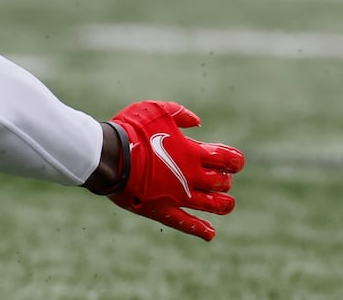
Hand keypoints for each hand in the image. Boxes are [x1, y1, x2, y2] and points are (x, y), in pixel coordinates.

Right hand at [108, 101, 245, 240]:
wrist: (108, 154)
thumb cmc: (131, 129)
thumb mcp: (156, 110)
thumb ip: (180, 114)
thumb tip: (198, 122)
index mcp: (191, 153)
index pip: (225, 159)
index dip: (234, 160)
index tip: (235, 161)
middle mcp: (189, 177)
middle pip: (219, 183)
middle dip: (225, 180)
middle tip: (222, 178)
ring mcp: (177, 196)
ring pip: (210, 205)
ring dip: (222, 204)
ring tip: (227, 204)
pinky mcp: (161, 210)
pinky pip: (184, 223)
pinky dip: (199, 229)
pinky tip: (210, 233)